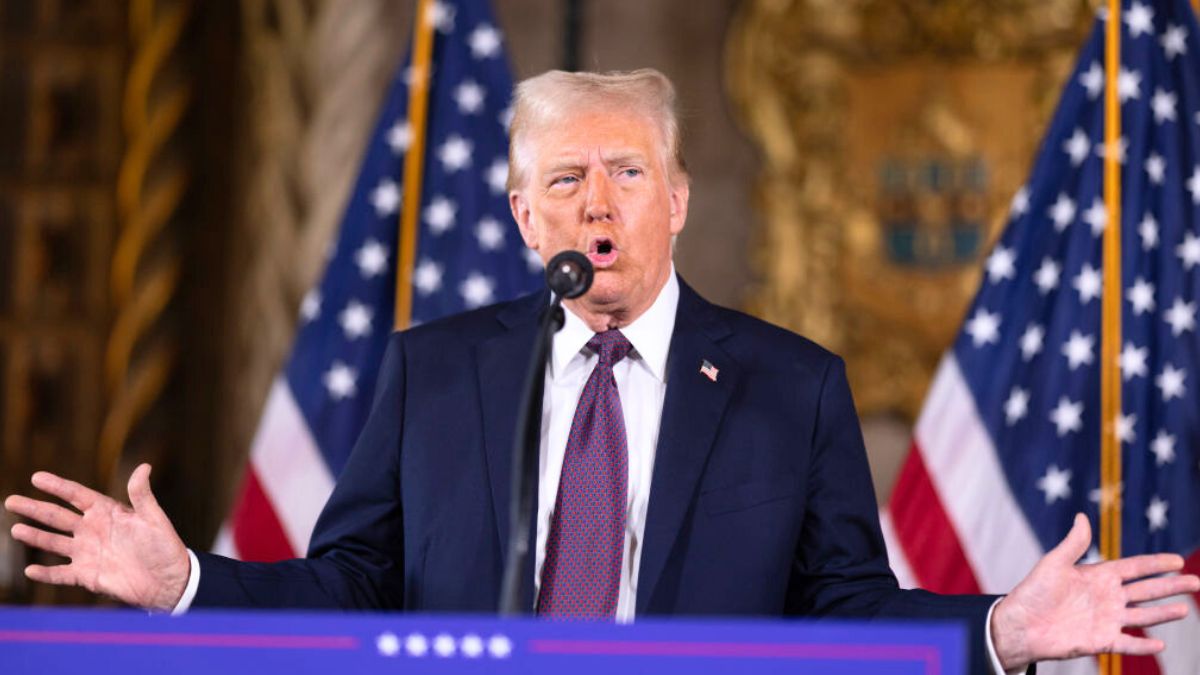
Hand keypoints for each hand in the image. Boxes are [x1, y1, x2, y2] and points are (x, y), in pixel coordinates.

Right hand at [4, 464, 189, 610]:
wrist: (169, 580)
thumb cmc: (164, 546)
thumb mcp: (153, 518)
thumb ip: (142, 495)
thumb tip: (144, 466)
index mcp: (107, 512)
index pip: (77, 495)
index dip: (57, 486)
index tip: (37, 477)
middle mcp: (92, 530)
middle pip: (57, 517)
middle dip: (34, 508)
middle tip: (10, 501)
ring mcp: (87, 553)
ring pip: (54, 543)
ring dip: (35, 536)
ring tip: (16, 530)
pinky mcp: (87, 575)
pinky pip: (61, 574)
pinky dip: (46, 573)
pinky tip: (31, 570)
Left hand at [991, 512, 1199, 669]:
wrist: (1019, 624)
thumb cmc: (1033, 592)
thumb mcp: (1054, 563)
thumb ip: (1073, 543)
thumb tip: (1082, 516)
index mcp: (1098, 576)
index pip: (1134, 568)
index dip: (1156, 564)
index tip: (1178, 560)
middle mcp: (1107, 598)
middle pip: (1146, 591)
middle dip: (1171, 586)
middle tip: (1195, 582)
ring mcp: (1106, 620)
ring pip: (1143, 616)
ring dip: (1164, 613)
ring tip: (1186, 609)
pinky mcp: (1100, 641)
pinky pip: (1127, 643)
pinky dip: (1143, 646)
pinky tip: (1161, 645)